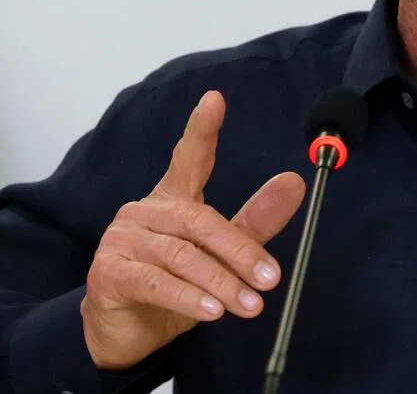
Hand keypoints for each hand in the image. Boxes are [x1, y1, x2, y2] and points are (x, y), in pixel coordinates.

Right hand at [81, 91, 306, 371]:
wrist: (123, 332)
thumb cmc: (174, 285)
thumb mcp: (220, 255)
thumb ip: (255, 221)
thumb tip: (294, 183)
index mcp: (172, 196)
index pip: (189, 156)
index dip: (202, 128)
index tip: (215, 99)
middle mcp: (144, 211)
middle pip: (200, 220)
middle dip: (240, 251)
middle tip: (271, 278)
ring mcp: (122, 240)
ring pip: (182, 255)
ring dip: (221, 282)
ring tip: (250, 305)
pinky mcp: (108, 273)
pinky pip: (156, 282)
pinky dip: (189, 298)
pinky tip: (212, 311)